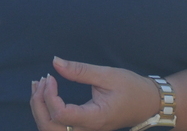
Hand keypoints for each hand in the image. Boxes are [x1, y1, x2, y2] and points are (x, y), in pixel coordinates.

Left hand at [30, 57, 159, 130]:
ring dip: (39, 109)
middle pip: (50, 127)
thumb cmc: (131, 88)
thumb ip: (80, 70)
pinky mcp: (82, 129)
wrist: (148, 103)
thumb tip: (55, 62)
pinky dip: (46, 111)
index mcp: (94, 118)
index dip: (50, 96)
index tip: (51, 77)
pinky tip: (45, 94)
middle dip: (38, 104)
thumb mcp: (107, 74)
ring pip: (51, 129)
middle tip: (40, 81)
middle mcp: (87, 130)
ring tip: (38, 86)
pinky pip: (58, 126)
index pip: (61, 114)